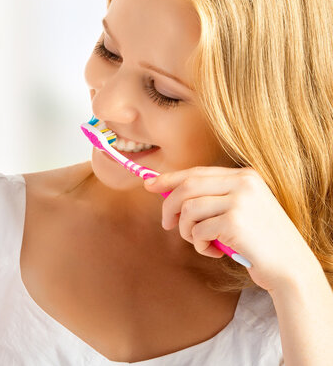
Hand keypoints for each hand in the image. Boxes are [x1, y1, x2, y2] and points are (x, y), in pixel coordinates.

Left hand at [144, 166, 318, 292]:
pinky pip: (198, 231)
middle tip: (166, 224)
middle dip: (169, 206)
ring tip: (200, 242)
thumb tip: (166, 191)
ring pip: (188, 209)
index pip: (197, 172)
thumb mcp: (239, 210)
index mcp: (245, 176)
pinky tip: (214, 251)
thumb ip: (211, 198)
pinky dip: (199, 245)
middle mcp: (243, 183)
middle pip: (187, 187)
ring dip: (186, 231)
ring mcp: (240, 201)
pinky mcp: (234, 222)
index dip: (169, 178)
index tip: (149, 184)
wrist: (290, 266)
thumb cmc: (258, 241)